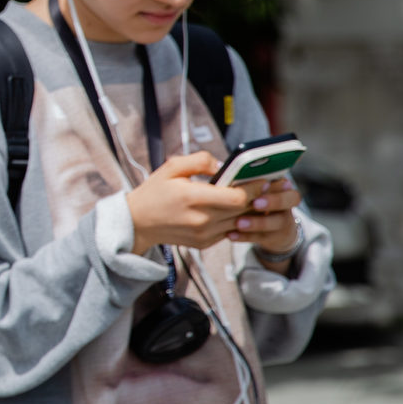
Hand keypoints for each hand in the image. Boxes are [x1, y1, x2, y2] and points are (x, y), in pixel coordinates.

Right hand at [125, 150, 256, 254]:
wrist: (137, 222)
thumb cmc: (154, 192)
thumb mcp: (171, 167)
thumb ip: (200, 160)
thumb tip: (223, 164)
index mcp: (193, 197)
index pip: (237, 197)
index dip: (254, 189)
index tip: (263, 179)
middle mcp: (201, 219)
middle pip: (243, 210)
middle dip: (257, 197)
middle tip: (265, 186)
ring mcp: (203, 234)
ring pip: (240, 222)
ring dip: (249, 210)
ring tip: (254, 197)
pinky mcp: (204, 243)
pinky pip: (229, 230)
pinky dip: (235, 220)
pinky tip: (235, 209)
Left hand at [231, 176, 302, 256]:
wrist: (273, 231)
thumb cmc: (255, 201)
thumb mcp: (255, 190)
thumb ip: (247, 182)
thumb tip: (222, 168)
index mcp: (281, 189)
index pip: (287, 185)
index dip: (278, 185)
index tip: (264, 184)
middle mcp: (286, 205)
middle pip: (289, 201)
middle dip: (272, 201)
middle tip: (255, 203)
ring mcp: (282, 223)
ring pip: (275, 223)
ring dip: (256, 222)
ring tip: (239, 223)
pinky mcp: (273, 238)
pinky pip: (259, 238)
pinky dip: (244, 237)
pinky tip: (230, 234)